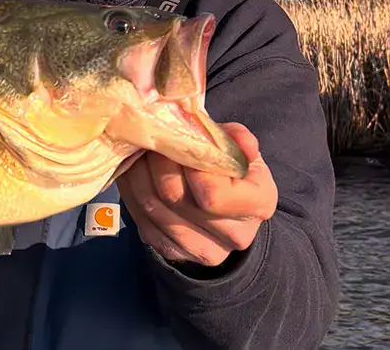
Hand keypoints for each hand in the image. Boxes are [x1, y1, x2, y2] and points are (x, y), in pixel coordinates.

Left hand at [115, 121, 277, 267]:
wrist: (225, 213)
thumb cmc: (233, 173)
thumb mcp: (240, 151)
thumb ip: (236, 139)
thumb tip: (235, 138)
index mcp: (258, 206)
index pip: (212, 193)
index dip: (188, 164)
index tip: (177, 142)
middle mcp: (234, 235)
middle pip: (176, 199)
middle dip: (156, 164)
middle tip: (149, 141)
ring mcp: (203, 250)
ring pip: (153, 208)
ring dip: (138, 175)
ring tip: (138, 152)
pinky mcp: (174, 251)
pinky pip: (142, 220)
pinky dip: (132, 192)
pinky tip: (133, 172)